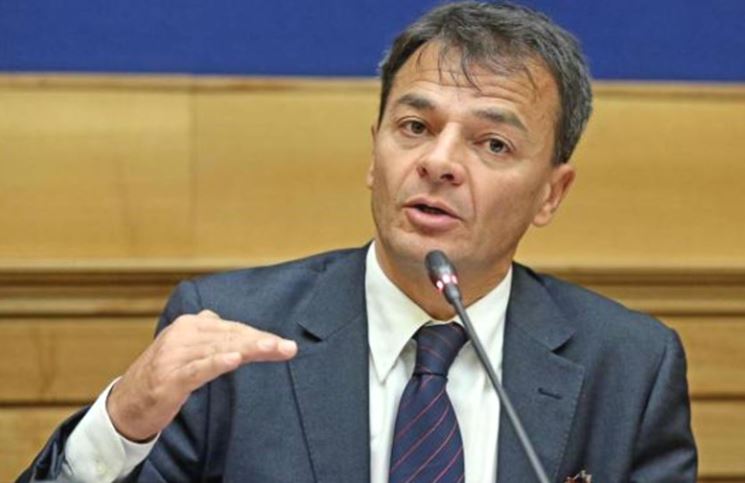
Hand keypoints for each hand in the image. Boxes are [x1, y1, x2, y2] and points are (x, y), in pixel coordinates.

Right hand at [106, 309, 296, 440]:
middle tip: (289, 348)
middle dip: (262, 342)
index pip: (233, 329)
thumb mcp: (187, 351)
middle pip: (231, 336)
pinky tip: (235, 359)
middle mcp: (183, 335)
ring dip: (249, 349)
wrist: (125, 405)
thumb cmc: (162, 376)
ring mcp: (175, 356)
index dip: (259, 336)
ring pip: (220, 349)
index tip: (283, 346)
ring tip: (273, 349)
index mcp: (190, 325)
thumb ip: (210, 338)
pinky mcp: (170, 378)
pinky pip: (199, 368)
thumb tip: (231, 328)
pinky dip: (218, 362)